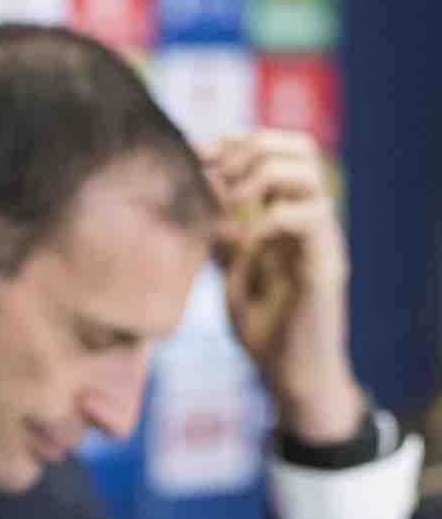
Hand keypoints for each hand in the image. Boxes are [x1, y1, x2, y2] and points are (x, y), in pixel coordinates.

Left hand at [204, 130, 364, 443]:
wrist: (288, 376)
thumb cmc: (263, 326)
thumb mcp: (229, 270)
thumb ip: (219, 236)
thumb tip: (193, 201)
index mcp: (286, 213)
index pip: (276, 149)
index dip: (237, 142)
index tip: (196, 156)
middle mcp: (309, 219)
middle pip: (300, 147)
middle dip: (251, 149)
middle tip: (215, 176)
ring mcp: (320, 240)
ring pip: (308, 174)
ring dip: (260, 176)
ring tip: (228, 201)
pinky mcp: (325, 267)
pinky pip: (309, 219)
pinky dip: (268, 218)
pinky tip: (240, 240)